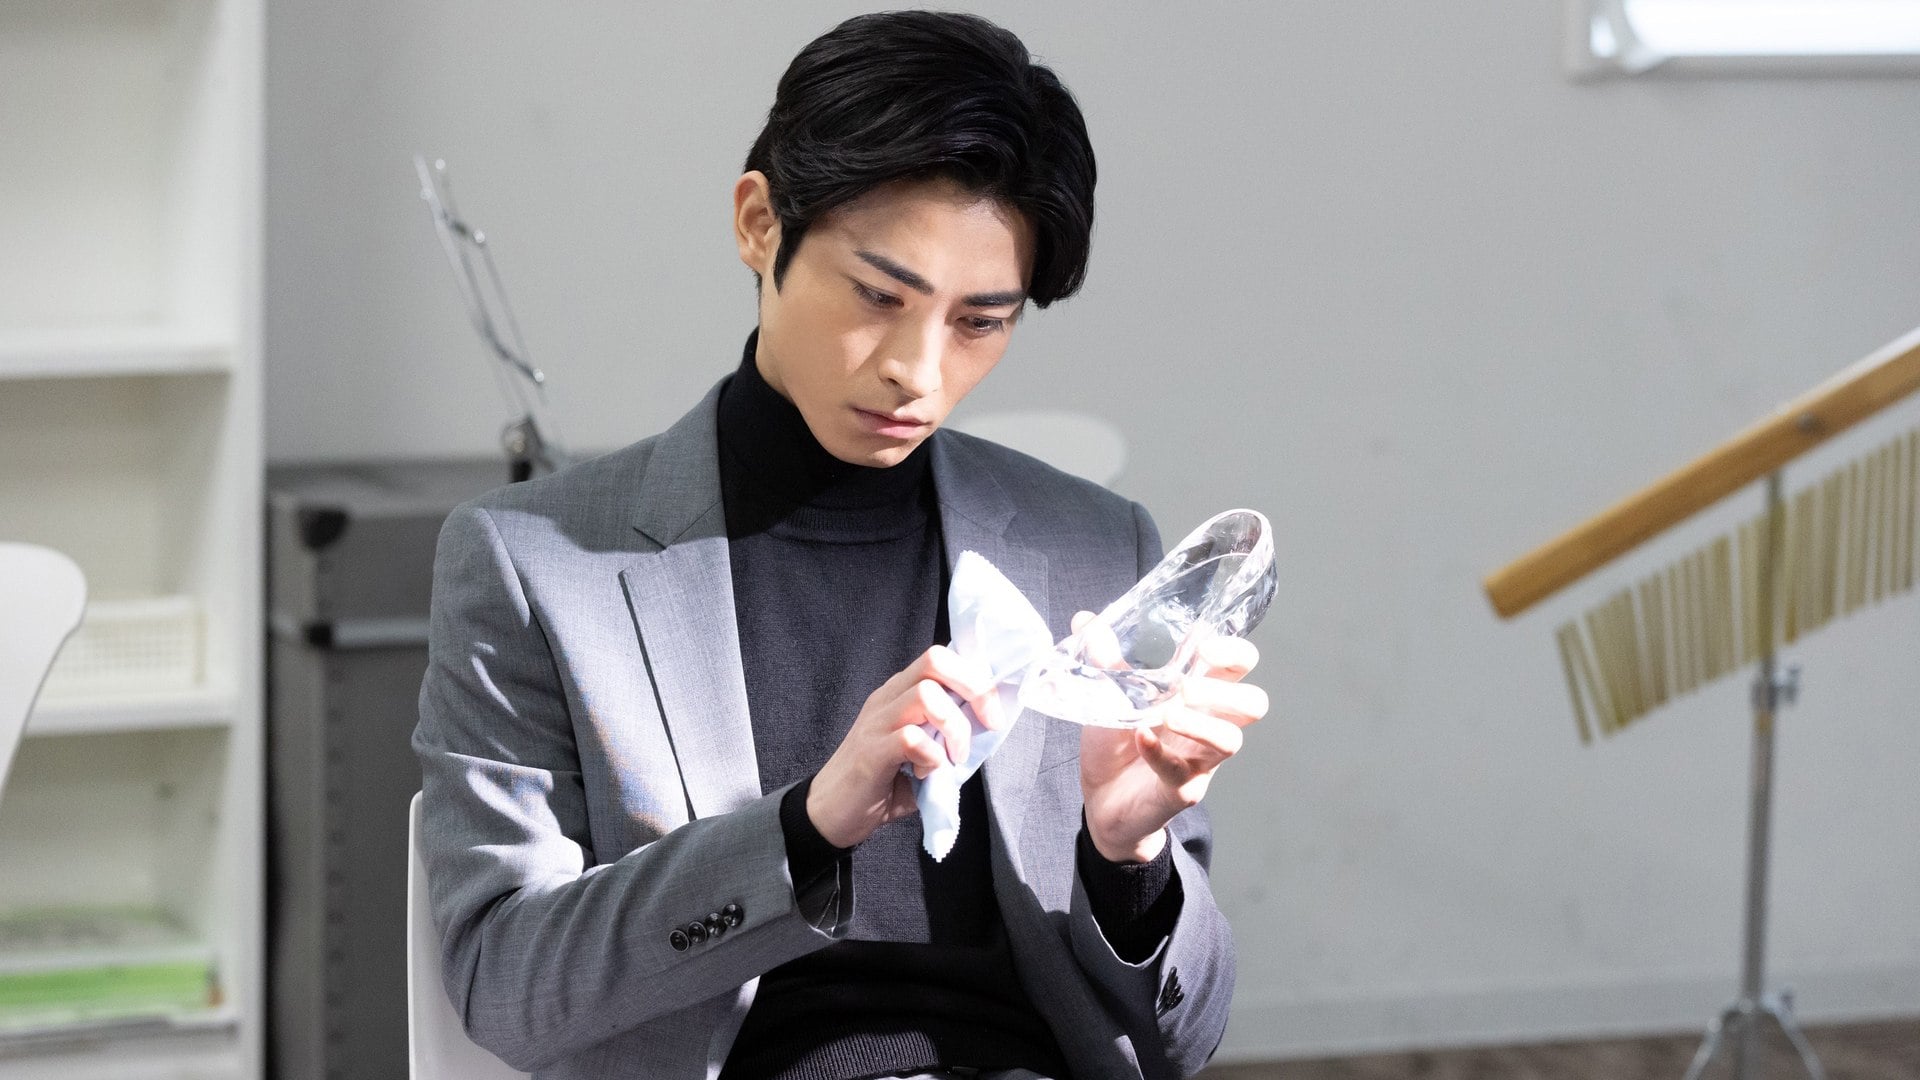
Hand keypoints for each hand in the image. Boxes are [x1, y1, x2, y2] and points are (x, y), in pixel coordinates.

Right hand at [807, 645, 1005, 848]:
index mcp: (900, 693)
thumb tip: (989, 731)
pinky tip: (925, 775)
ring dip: (953, 728)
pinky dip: (931, 758)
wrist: (828, 815)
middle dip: (974, 689)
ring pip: (926, 695)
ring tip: (952, 758)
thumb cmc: (880, 785)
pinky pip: (910, 738)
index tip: (993, 713)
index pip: (941, 659)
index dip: (976, 677)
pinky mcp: (870, 752)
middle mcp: (888, 698)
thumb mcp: (924, 756)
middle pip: (935, 661)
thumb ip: (949, 738)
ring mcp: (876, 722)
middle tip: (987, 724)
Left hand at [1078, 612, 1267, 862]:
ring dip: (1201, 722)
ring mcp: (1199, 761)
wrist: (1101, 801)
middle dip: (1228, 689)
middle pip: (1253, 703)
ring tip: (1168, 714)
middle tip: (1187, 686)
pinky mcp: (1182, 789)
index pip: (1240, 668)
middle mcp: (1208, 726)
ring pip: (1231, 740)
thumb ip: (1104, 659)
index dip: (1235, 652)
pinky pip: (1182, 772)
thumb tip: (1085, 618)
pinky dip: (1161, 753)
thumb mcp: (1110, 696)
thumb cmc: (1117, 745)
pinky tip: (1140, 738)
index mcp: (1199, 697)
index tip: (1204, 643)